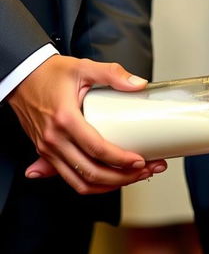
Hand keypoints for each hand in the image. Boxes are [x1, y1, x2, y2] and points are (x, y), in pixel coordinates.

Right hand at [8, 55, 165, 193]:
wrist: (20, 76)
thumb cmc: (47, 74)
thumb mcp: (82, 67)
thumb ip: (112, 73)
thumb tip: (138, 84)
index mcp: (65, 119)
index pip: (97, 149)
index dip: (122, 160)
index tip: (140, 161)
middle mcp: (54, 139)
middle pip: (92, 172)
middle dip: (123, 177)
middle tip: (144, 171)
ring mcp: (48, 149)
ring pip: (81, 183)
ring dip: (109, 186)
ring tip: (131, 178)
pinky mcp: (46, 153)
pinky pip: (69, 178)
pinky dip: (90, 185)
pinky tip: (108, 182)